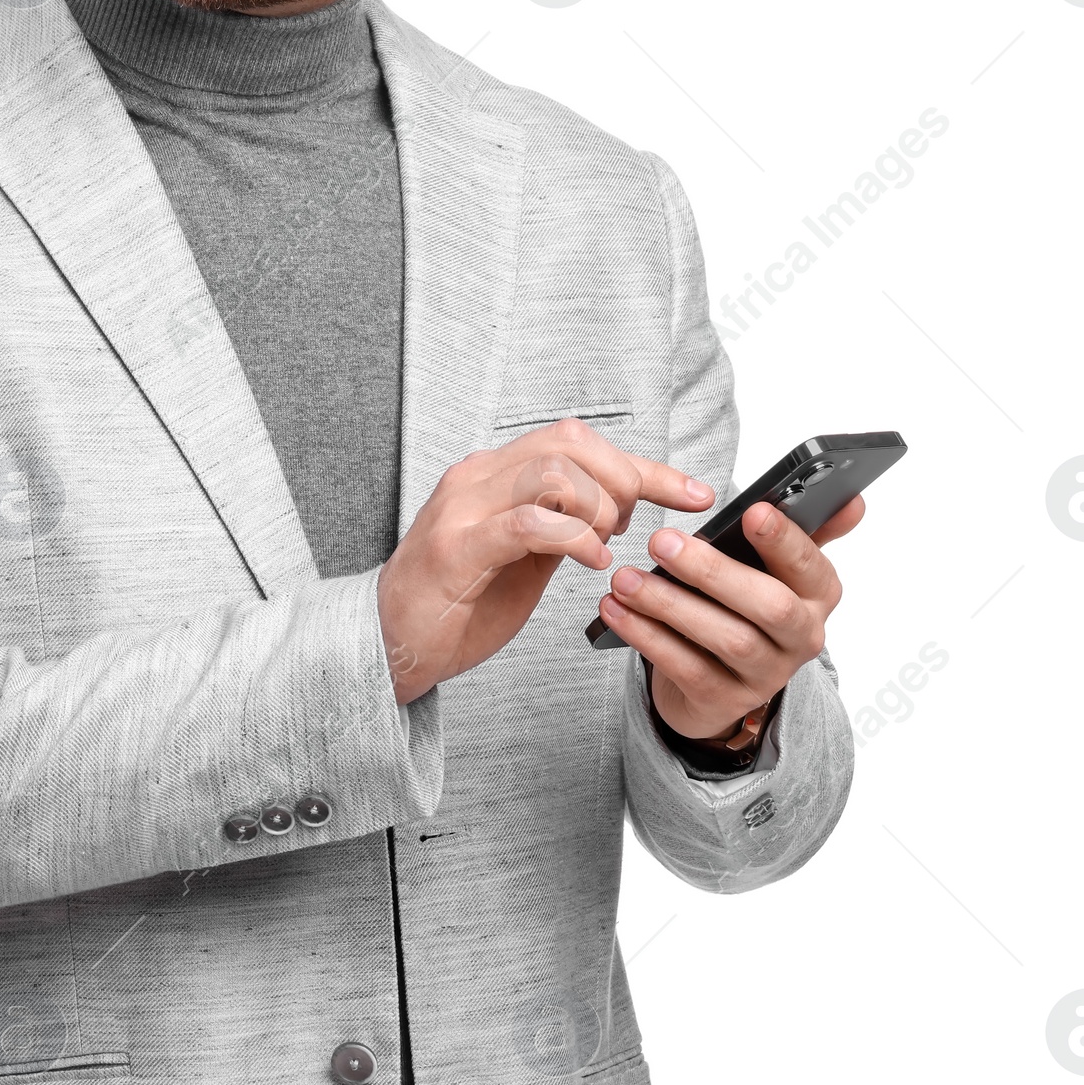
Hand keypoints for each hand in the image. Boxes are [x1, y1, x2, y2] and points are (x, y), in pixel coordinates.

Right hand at [377, 420, 717, 705]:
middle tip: (628, 529)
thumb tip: (614, 511)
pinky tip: (590, 562)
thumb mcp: (522, 559)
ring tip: (602, 548)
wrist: (390, 643)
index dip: (644, 465)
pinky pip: (527, 523)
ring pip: (552, 472)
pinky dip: (573, 538)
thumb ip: (559, 527)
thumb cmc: (456, 604)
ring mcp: (463, 509)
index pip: (576, 442)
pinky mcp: (456, 549)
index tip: (693, 494)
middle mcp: (476, 478)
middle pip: (569, 441)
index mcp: (494, 475)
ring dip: (598, 510)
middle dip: (621, 480)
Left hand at [598, 495, 865, 740]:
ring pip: (724, 638)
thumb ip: (805, 530)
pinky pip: (685, 667)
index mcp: (818, 595)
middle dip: (713, 571)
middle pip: (768, 605)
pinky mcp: (724, 700)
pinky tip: (616, 610)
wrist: (718, 682)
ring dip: (669, 604)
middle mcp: (802, 638)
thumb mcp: (775, 567)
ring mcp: (765, 675)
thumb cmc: (744, 604)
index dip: (784, 540)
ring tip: (625, 578)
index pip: (811, 566)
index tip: (752, 511)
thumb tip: (852, 497)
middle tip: (661, 542)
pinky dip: (647, 636)